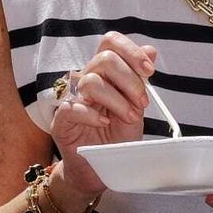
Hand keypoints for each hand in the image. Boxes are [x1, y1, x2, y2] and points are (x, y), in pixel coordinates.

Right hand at [49, 32, 157, 203]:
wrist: (100, 170)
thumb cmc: (116, 138)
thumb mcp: (136, 107)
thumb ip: (140, 80)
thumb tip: (151, 50)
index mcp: (104, 73)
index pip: (110, 42)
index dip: (130, 50)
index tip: (149, 70)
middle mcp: (86, 81)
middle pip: (104, 59)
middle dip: (130, 80)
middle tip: (142, 103)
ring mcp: (72, 99)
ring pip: (91, 81)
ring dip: (117, 100)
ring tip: (130, 117)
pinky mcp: (61, 121)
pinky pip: (72, 107)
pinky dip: (92, 114)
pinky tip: (104, 123)